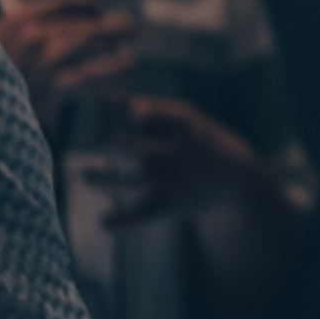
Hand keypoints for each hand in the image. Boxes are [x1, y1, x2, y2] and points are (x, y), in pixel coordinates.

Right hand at [0, 0, 135, 129]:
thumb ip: (17, 35)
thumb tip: (49, 29)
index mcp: (15, 22)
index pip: (59, 2)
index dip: (84, 3)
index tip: (98, 5)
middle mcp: (32, 35)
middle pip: (81, 21)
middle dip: (110, 22)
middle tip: (131, 24)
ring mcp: (43, 58)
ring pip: (89, 39)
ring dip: (116, 34)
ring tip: (136, 35)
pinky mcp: (54, 84)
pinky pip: (91, 70)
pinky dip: (112, 63)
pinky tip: (127, 60)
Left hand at [89, 93, 262, 226]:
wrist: (233, 176)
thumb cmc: (195, 139)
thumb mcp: (181, 118)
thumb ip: (144, 108)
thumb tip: (105, 95)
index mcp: (184, 124)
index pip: (156, 115)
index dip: (134, 114)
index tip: (118, 115)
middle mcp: (182, 151)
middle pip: (140, 148)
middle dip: (114, 146)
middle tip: (97, 144)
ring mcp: (179, 179)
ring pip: (137, 181)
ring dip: (108, 181)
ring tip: (86, 178)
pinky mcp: (176, 205)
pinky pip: (146, 216)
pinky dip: (124, 222)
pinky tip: (104, 223)